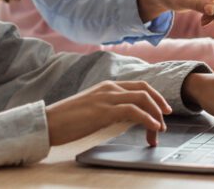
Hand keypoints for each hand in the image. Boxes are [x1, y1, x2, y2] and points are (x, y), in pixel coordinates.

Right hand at [45, 80, 171, 147]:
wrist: (47, 122)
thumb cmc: (67, 119)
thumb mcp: (93, 108)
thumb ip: (109, 108)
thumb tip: (126, 117)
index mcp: (107, 86)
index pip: (139, 85)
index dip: (154, 96)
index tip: (162, 108)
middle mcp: (109, 88)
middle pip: (144, 90)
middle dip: (159, 103)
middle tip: (167, 117)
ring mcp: (106, 98)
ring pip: (142, 99)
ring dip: (155, 114)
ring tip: (160, 128)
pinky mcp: (103, 111)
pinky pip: (133, 111)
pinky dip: (147, 118)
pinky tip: (153, 127)